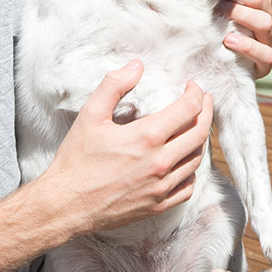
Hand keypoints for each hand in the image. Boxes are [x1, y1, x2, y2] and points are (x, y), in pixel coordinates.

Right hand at [41, 61, 212, 233]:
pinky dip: (192, 171)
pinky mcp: (157, 205)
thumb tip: (136, 66)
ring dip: (200, 140)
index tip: (193, 86)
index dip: (196, 93)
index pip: (189, 109)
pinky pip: (188, 187)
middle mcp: (160, 162)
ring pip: (196, 160)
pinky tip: (184, 161)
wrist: (65, 204)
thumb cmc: (76, 159)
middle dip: (206, 113)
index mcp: (147, 137)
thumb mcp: (90, 115)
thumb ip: (114, 85)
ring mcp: (161, 187)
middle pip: (200, 133)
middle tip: (204, 102)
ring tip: (195, 127)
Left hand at [218, 0, 271, 78]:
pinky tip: (229, 40)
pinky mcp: (265, 62)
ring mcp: (268, 39)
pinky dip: (247, 45)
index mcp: (259, 0)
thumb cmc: (219, 31)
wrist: (223, 67)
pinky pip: (265, 53)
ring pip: (265, 22)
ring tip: (221, 12)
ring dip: (241, 14)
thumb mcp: (219, 8)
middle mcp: (267, 17)